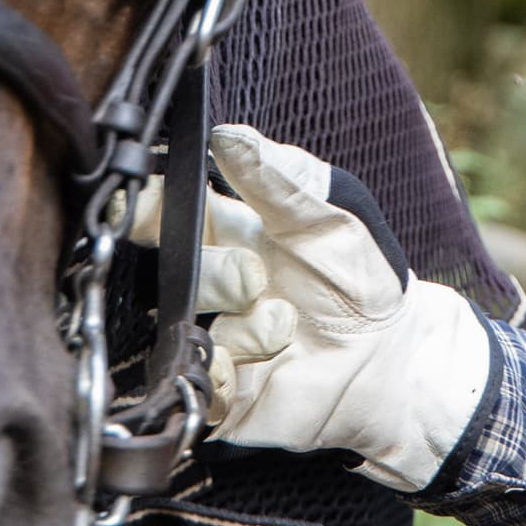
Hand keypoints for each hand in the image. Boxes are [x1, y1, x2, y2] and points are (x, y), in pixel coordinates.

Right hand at [138, 124, 493, 493]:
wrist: (393, 358)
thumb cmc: (361, 276)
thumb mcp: (330, 214)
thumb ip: (278, 177)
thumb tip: (226, 134)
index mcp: (226, 230)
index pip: (163, 209)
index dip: (141, 204)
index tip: (132, 201)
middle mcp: (210, 282)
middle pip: (171, 269)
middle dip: (215, 271)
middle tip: (254, 277)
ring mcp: (211, 335)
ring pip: (185, 326)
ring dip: (240, 325)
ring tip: (286, 325)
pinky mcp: (219, 391)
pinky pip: (193, 381)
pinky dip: (221, 373)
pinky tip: (253, 367)